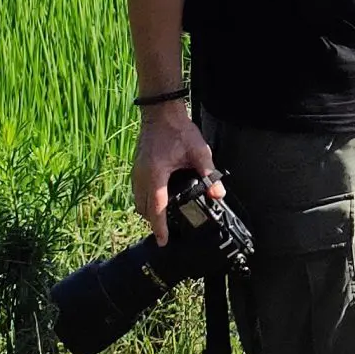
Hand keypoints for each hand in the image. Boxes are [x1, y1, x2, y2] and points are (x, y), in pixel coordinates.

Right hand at [132, 107, 218, 246]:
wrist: (160, 112)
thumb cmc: (178, 130)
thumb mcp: (199, 151)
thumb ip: (209, 174)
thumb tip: (218, 194)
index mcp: (156, 174)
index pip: (157, 208)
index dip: (160, 227)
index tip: (163, 241)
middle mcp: (141, 176)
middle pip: (144, 209)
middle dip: (154, 223)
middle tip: (166, 233)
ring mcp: (136, 172)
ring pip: (138, 201)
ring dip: (148, 213)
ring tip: (162, 221)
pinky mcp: (136, 168)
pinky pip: (137, 192)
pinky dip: (145, 202)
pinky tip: (156, 202)